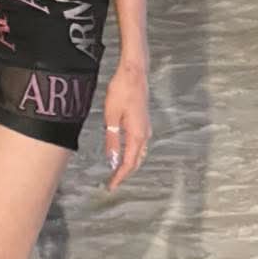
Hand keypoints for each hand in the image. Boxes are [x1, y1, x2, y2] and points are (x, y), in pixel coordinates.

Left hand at [103, 62, 150, 190]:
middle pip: (136, 161)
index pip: (128, 163)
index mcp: (137, 135)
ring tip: (117, 171)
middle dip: (125, 173)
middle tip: (112, 182)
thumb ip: (113, 140)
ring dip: (130, 164)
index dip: (120, 176)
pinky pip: (140, 144)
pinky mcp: (144, 121)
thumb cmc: (121, 91)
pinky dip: (133, 153)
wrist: (134, 73)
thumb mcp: (111, 117)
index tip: (111, 186)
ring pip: (140, 153)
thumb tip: (112, 161)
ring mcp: (146, 127)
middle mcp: (145, 134)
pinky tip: (125, 152)